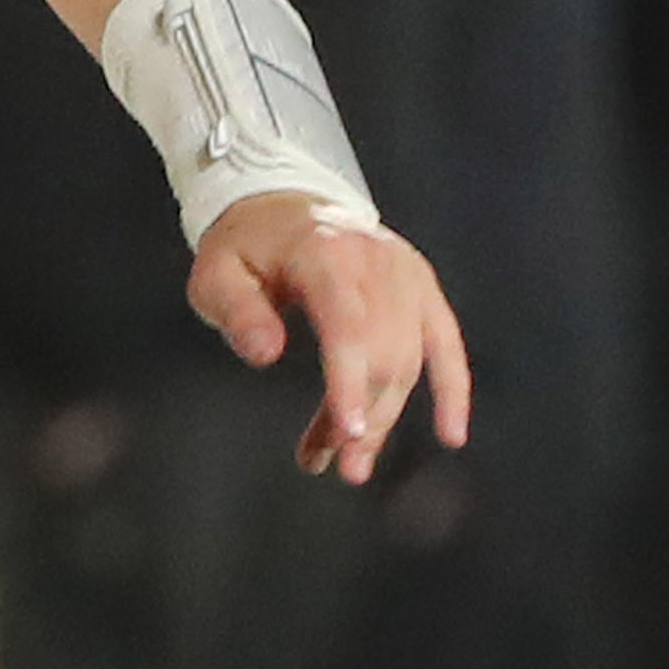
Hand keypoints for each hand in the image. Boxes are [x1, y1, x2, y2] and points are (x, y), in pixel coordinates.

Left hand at [189, 195, 472, 485]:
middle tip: (332, 464)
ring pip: (409, 359)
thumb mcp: (217, 275)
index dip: (350, 382)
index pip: (347, 325)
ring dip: (384, 417)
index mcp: (324, 253)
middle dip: (362, 417)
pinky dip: (452, 389)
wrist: (281, 204)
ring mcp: (405, 273)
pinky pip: (446, 342)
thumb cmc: (246, 248)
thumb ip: (238, 313)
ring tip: (350, 461)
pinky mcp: (421, 286)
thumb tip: (265, 356)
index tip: (347, 432)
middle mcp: (375, 260)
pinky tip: (450, 434)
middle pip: (382, 351)